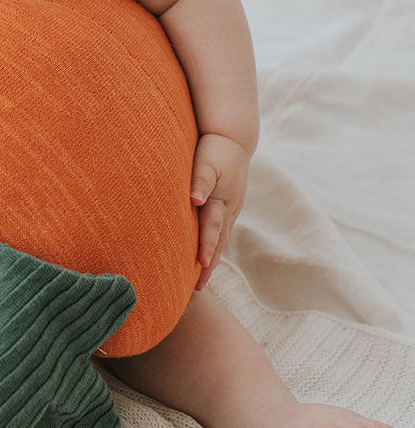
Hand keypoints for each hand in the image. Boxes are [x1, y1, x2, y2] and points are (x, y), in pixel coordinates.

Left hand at [189, 132, 250, 289]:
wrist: (233, 139)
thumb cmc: (214, 149)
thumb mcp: (207, 161)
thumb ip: (200, 180)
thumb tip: (194, 199)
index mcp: (220, 200)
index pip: (211, 228)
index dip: (205, 247)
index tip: (200, 266)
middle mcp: (228, 209)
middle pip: (217, 241)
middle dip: (209, 265)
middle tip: (198, 288)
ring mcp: (230, 209)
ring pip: (220, 239)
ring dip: (212, 258)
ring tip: (201, 280)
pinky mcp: (228, 207)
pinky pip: (220, 231)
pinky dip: (214, 246)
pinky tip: (206, 256)